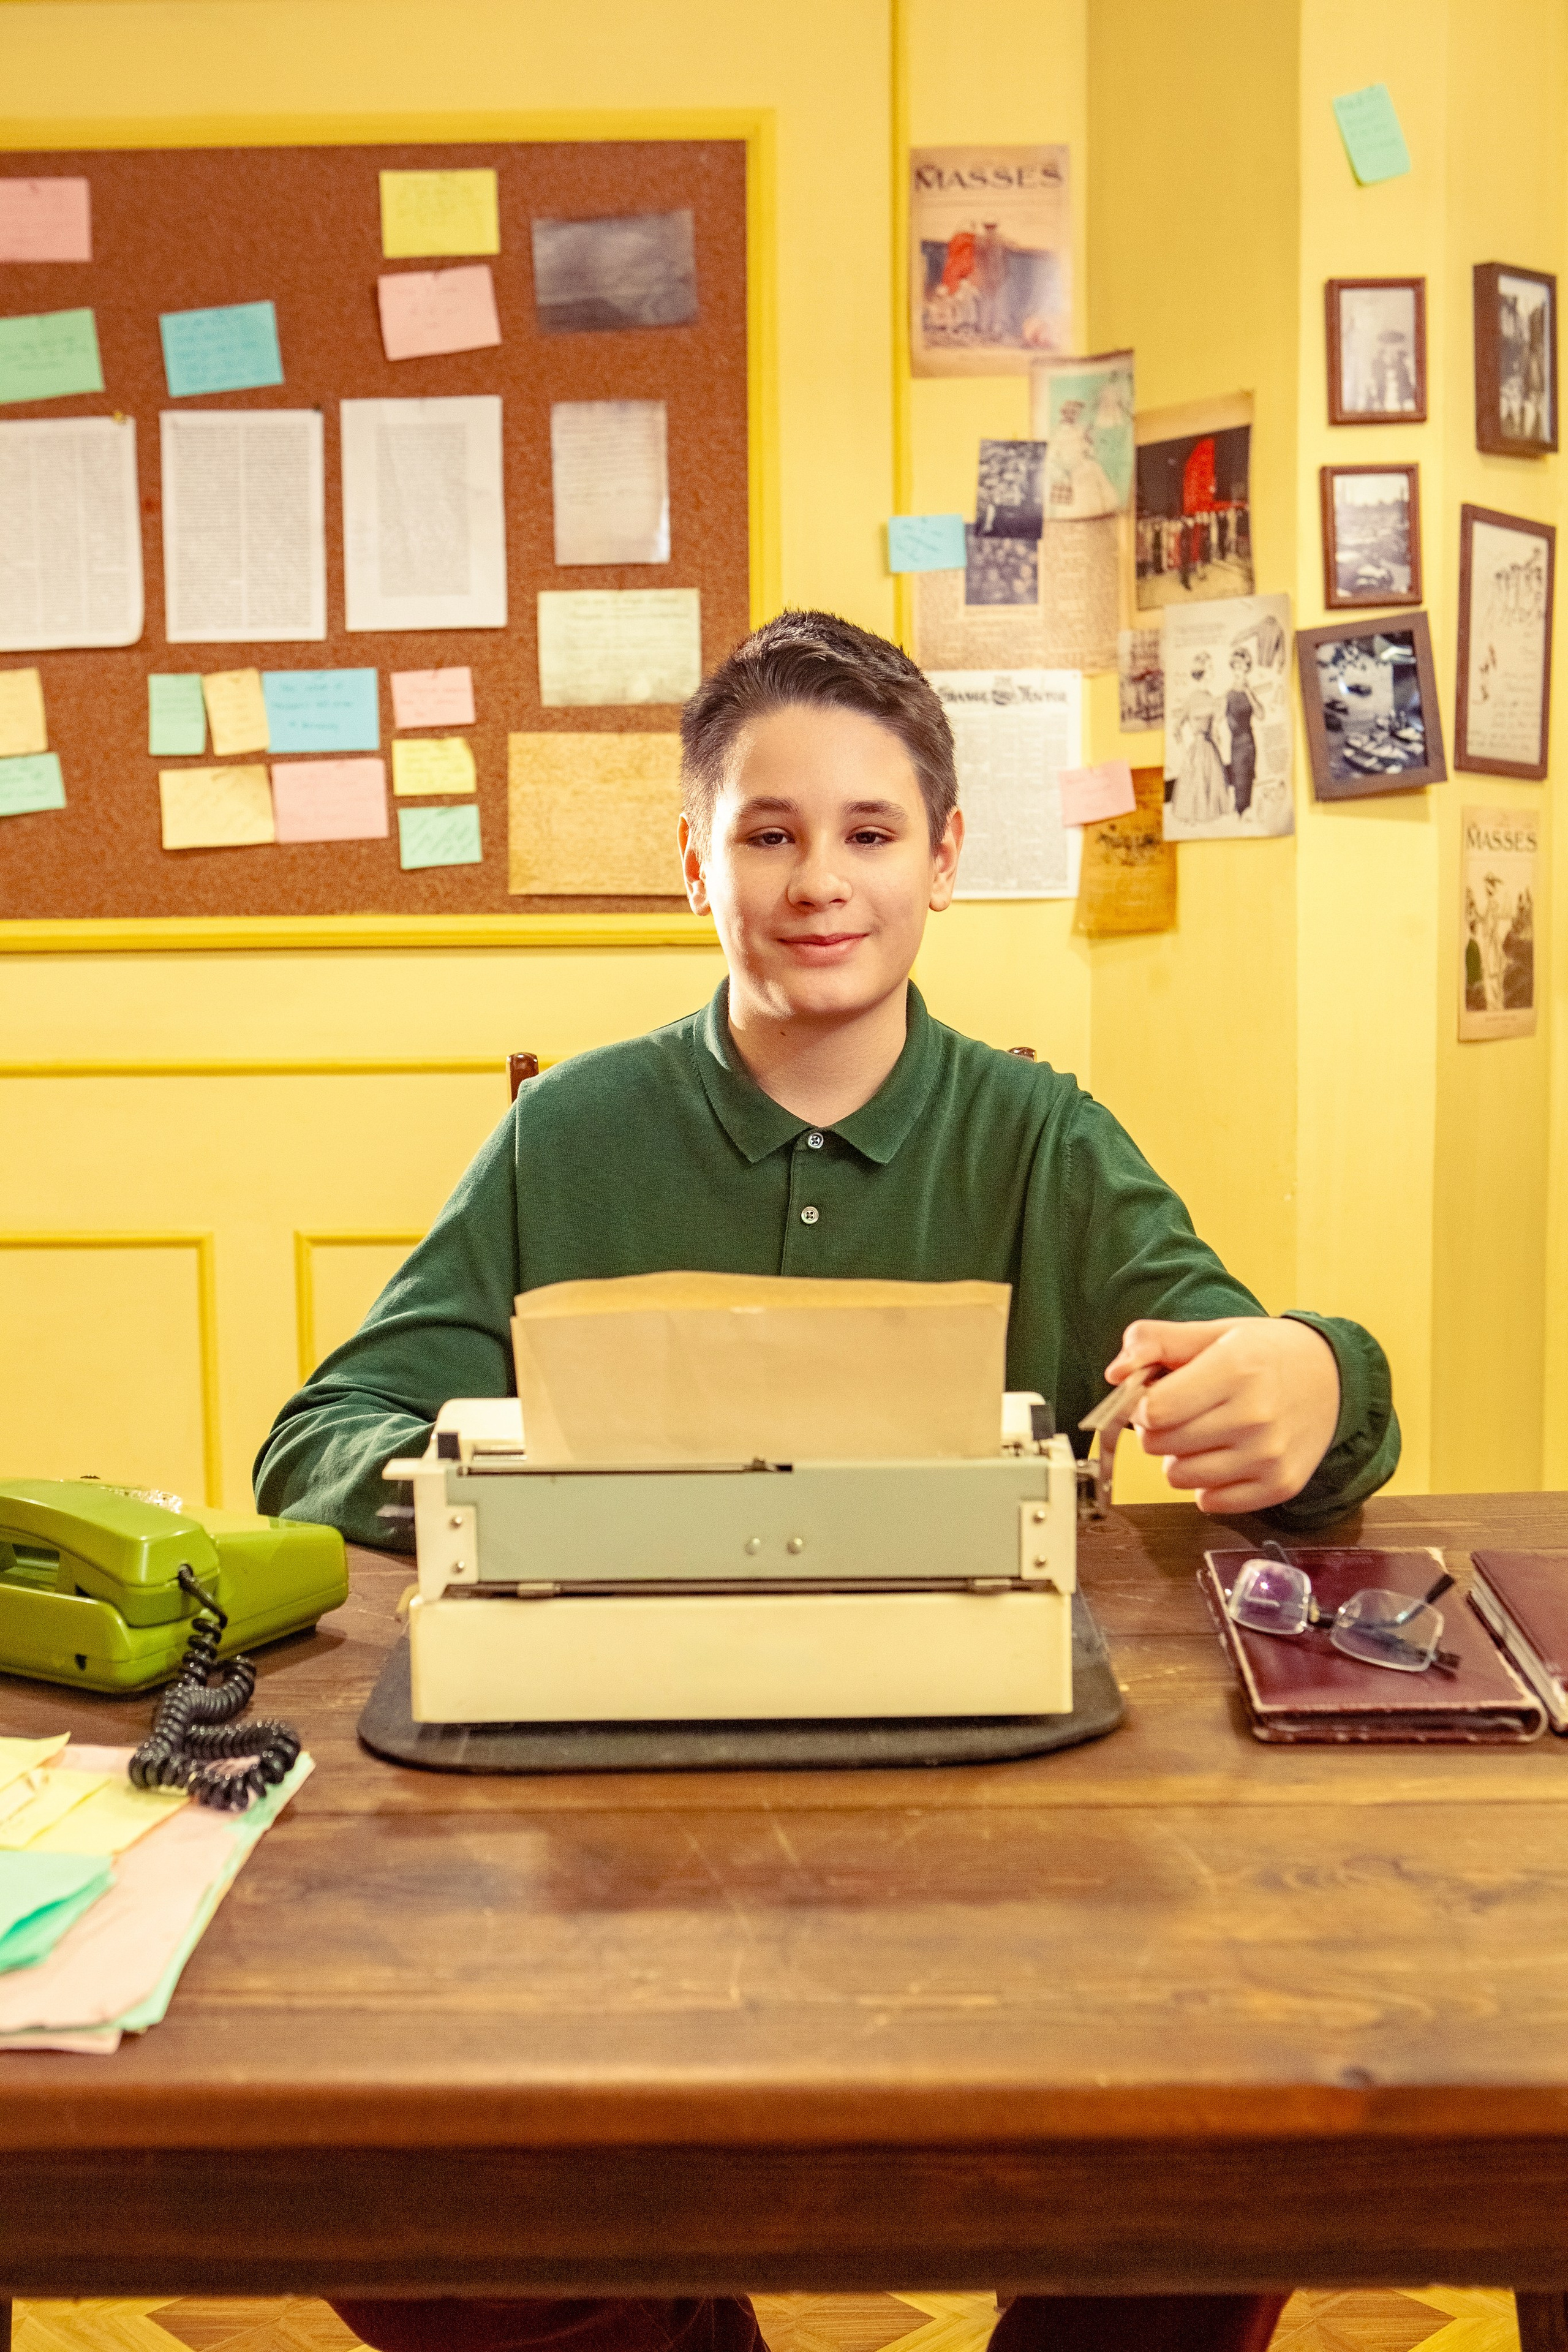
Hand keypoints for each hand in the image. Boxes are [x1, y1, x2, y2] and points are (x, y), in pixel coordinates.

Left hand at [1102, 1317, 1340, 1515]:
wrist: (1333, 1377)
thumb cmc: (1265, 1354)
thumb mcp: (1212, 1332)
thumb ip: (1155, 1341)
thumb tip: (1115, 1373)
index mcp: (1235, 1369)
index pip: (1153, 1410)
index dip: (1144, 1404)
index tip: (1158, 1394)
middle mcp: (1255, 1415)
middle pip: (1160, 1444)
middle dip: (1159, 1428)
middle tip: (1185, 1411)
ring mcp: (1270, 1455)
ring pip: (1178, 1477)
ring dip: (1180, 1457)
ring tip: (1205, 1432)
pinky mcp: (1280, 1485)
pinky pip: (1211, 1502)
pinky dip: (1207, 1484)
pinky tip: (1225, 1455)